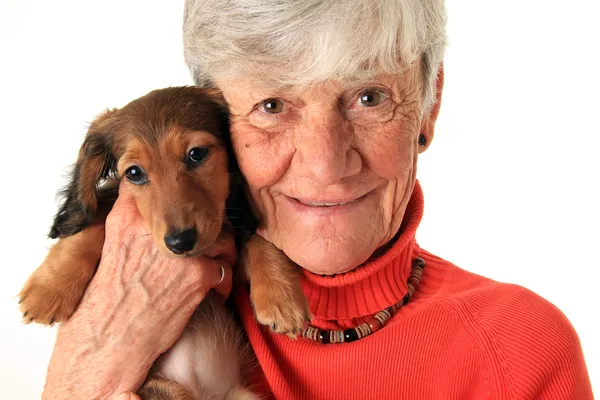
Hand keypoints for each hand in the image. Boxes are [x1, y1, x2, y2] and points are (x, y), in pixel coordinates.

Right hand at [42, 184, 235, 399]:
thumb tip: (148, 203)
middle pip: (199, 213)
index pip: (164, 188)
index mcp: (130, 217)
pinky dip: (223, 283)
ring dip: (221, 254)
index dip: (180, 198)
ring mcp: (180, 251)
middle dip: (207, 229)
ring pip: (220, 238)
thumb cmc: (109, 297)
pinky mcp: (198, 274)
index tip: (187, 209)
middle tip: (207, 244)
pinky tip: (213, 293)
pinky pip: (225, 269)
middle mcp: (157, 229)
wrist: (110, 338)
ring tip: (215, 268)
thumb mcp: (111, 246)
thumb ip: (130, 220)